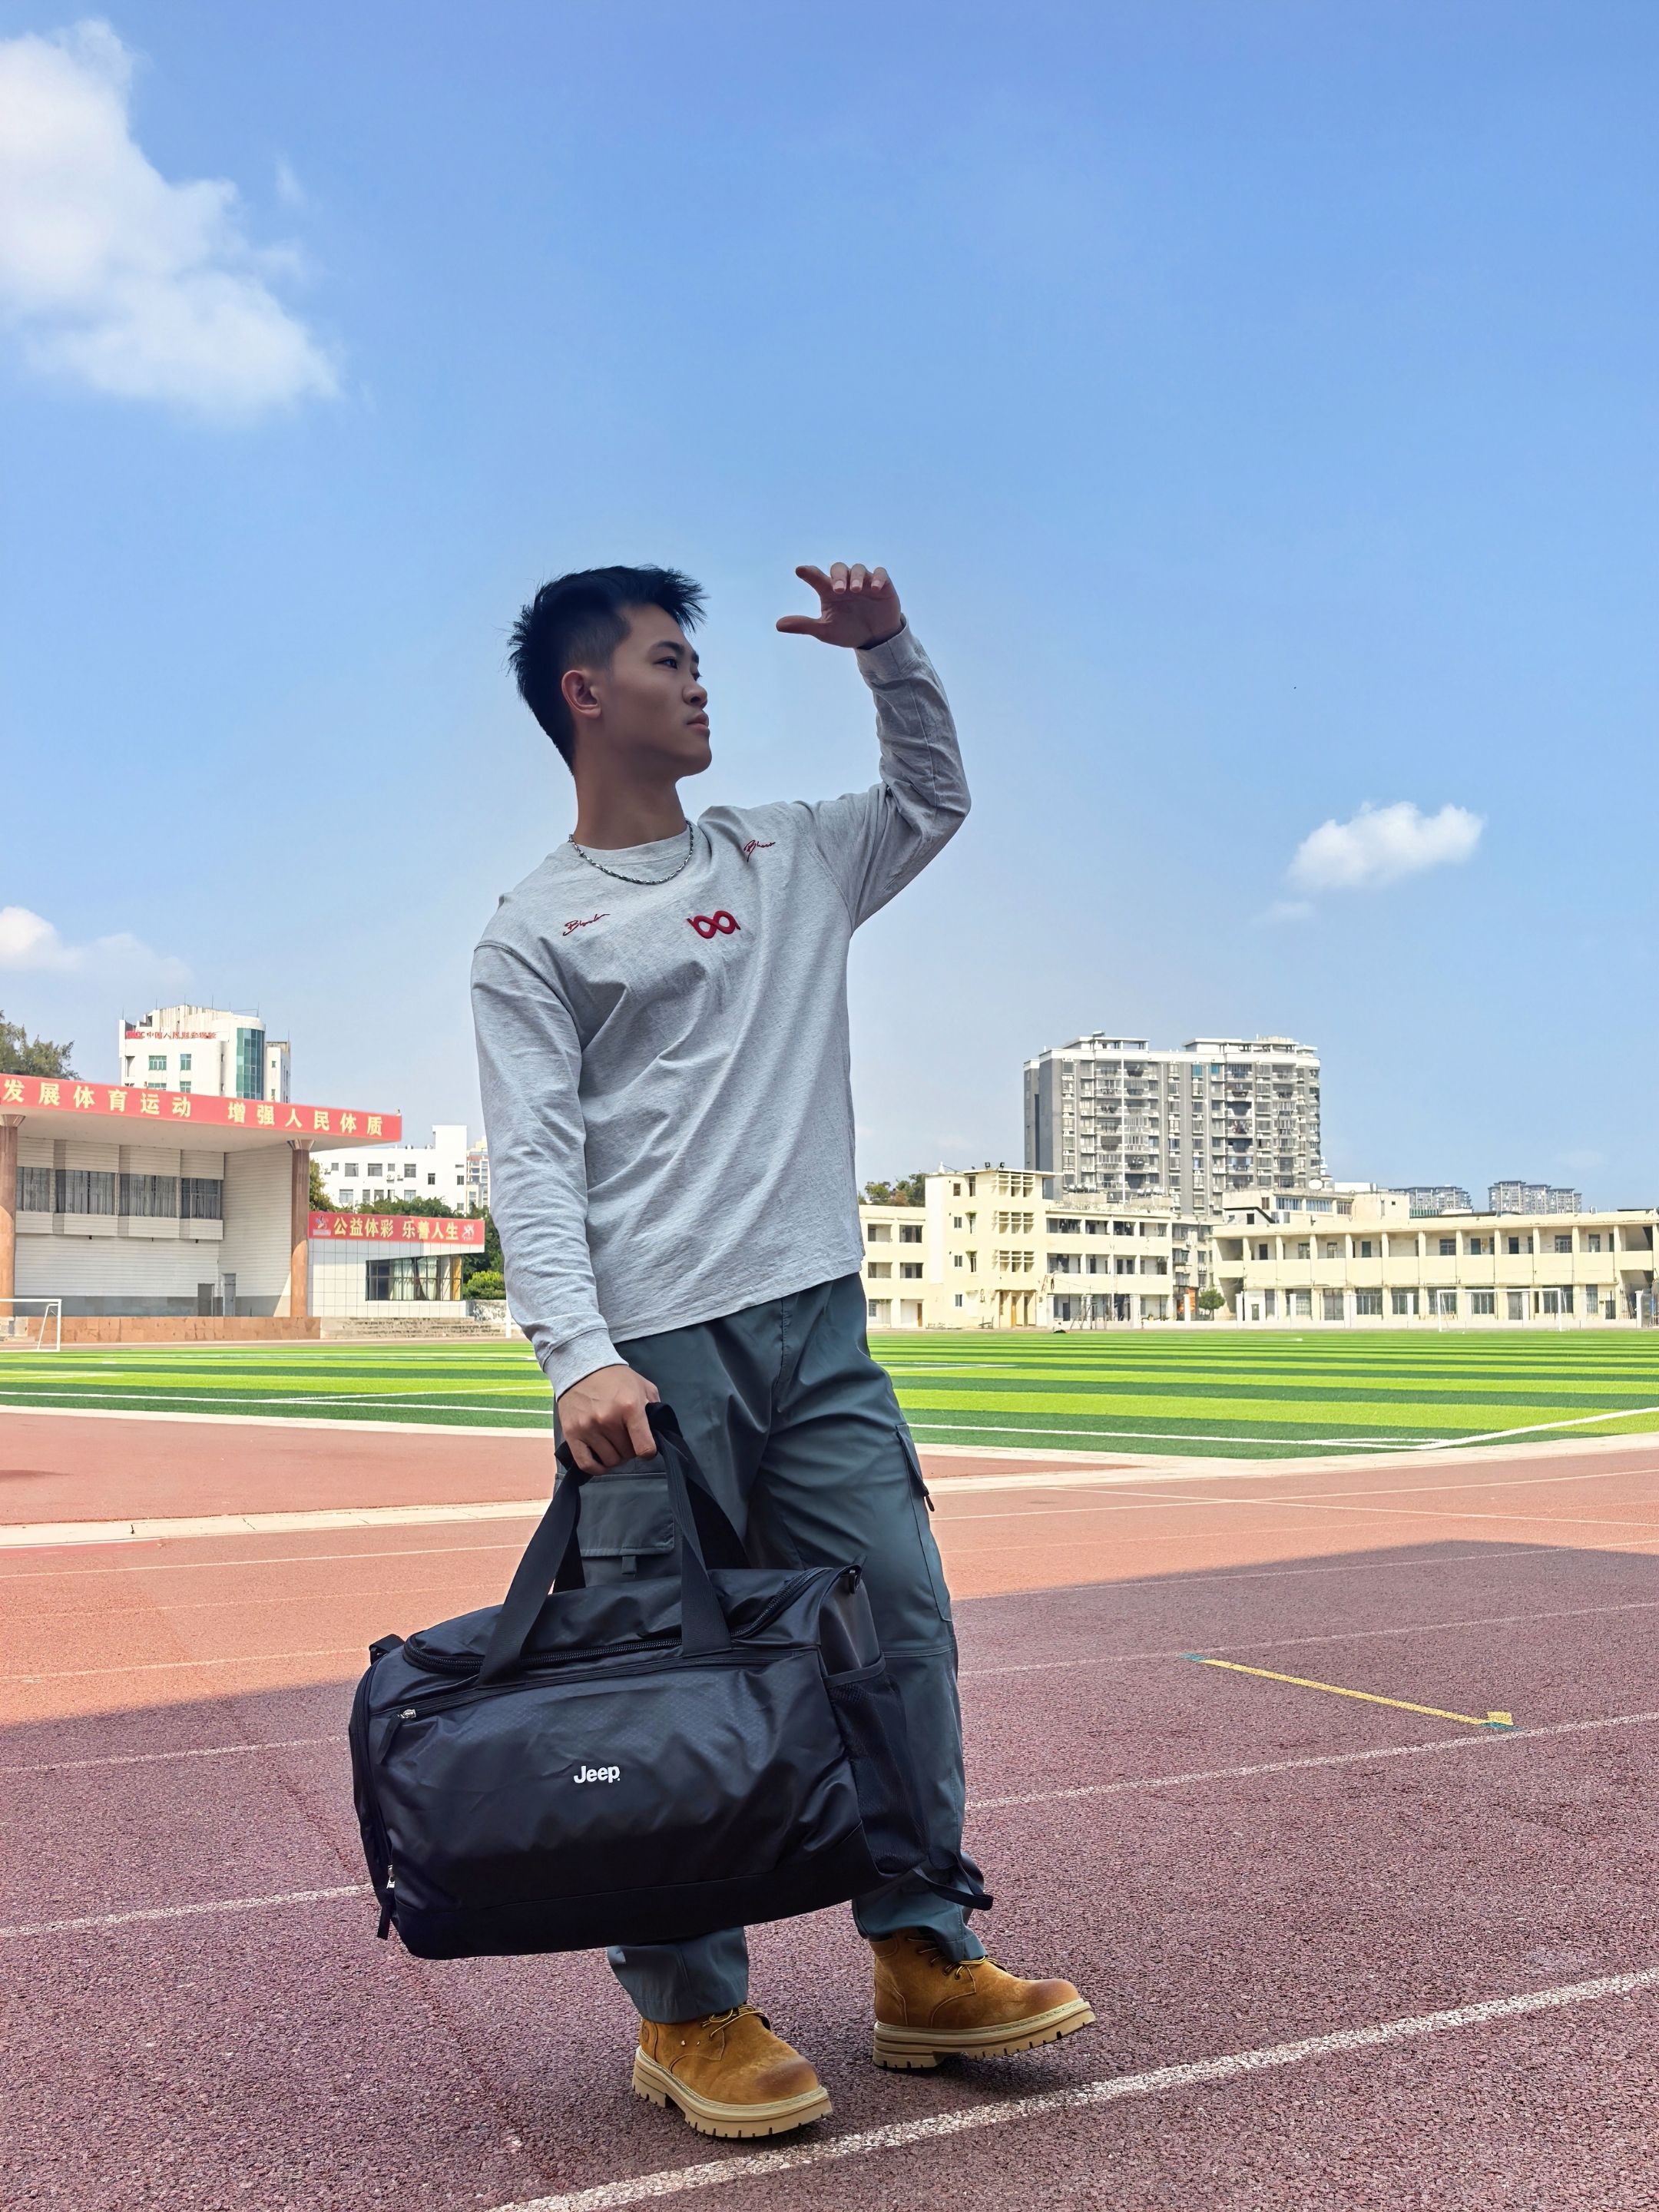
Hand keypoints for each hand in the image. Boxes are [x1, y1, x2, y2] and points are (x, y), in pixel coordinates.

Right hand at [556, 1363, 659, 1471]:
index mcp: (630, 1407)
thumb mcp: (643, 1387)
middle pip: (627, 1455)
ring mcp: (588, 1428)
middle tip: (626, 1438)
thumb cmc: (616, 1378)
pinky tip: (601, 1458)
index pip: (645, 1448)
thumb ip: (654, 1410)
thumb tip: (659, 1434)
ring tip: (613, 1443)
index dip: (649, 1451)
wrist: (582, 1367)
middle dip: (630, 1449)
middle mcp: (608, 1419)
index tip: (646, 1447)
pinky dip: (597, 1467)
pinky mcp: (572, 1434)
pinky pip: (586, 1464)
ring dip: (615, 1456)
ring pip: (610, 1461)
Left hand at [776, 563, 903, 649]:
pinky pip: (880, 574)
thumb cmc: (848, 631)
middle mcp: (846, 583)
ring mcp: (864, 583)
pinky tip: (874, 588)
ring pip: (858, 569)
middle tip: (837, 590)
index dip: (809, 573)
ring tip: (855, 590)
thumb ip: (804, 625)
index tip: (799, 571)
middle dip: (837, 576)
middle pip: (839, 569)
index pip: (817, 578)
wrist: (874, 639)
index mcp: (829, 591)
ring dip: (855, 577)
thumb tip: (778, 625)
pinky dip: (877, 578)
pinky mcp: (882, 585)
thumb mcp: (825, 631)